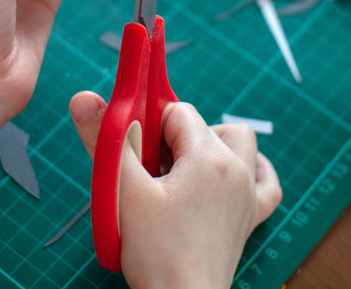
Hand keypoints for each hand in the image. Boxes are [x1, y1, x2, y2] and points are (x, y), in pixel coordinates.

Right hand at [70, 92, 281, 288]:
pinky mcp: (250, 218)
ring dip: (211, 147)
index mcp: (210, 157)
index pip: (178, 112)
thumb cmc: (156, 253)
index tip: (134, 151)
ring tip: (180, 172)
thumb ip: (107, 141)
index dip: (150, 126)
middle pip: (207, 125)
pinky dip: (252, 171)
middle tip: (151, 167)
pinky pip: (266, 183)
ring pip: (239, 144)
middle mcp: (237, 169)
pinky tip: (233, 174)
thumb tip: (85, 97)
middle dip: (176, 137)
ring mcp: (247, 194)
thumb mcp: (123, 193)